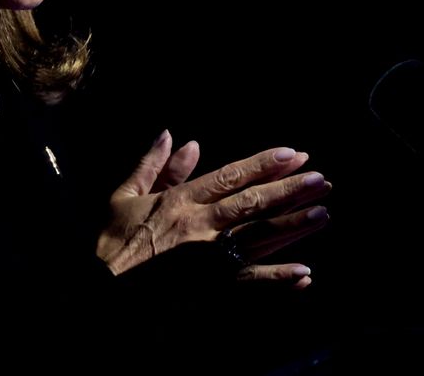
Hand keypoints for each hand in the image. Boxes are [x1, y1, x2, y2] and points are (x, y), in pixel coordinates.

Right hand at [96, 129, 330, 283]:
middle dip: (289, 190)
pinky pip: (249, 281)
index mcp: (180, 202)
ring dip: (292, 227)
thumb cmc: (112, 243)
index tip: (292, 154)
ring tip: (322, 214)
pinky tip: (304, 273)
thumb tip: (172, 135)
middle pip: (251, 203)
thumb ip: (153, 166)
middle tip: (321, 180)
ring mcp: (206, 259)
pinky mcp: (208, 287)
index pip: (229, 177)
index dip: (262, 164)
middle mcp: (198, 227)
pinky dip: (277, 278)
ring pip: (257, 237)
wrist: (101, 289)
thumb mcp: (124, 196)